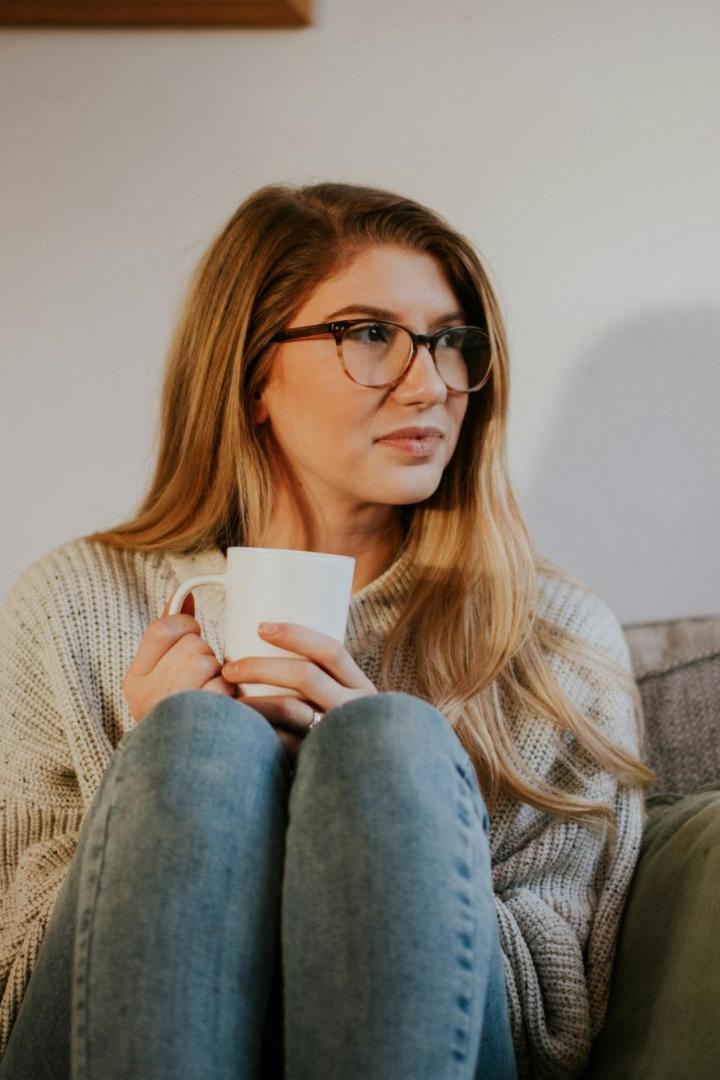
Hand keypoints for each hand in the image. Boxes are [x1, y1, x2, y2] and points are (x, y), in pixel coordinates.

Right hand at [122, 592, 237, 723]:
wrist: (185, 772)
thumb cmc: (182, 712)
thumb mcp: (164, 673)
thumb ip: (171, 632)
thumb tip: (183, 595)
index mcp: (134, 680)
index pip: (162, 628)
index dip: (187, 625)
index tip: (193, 637)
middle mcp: (146, 697)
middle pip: (192, 644)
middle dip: (206, 655)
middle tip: (205, 677)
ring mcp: (169, 713)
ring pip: (207, 662)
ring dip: (219, 675)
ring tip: (213, 693)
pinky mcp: (197, 727)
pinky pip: (221, 689)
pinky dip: (229, 696)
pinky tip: (222, 710)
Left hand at [220, 622, 377, 762]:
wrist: (366, 783)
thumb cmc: (342, 733)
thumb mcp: (345, 703)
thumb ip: (321, 684)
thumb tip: (268, 649)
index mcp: (360, 686)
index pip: (331, 651)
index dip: (296, 634)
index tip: (260, 627)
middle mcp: (355, 708)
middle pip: (306, 675)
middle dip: (260, 666)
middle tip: (229, 668)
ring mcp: (338, 736)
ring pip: (291, 708)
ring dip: (253, 699)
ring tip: (227, 699)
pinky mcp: (319, 762)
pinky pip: (283, 744)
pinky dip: (259, 732)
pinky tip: (239, 731)